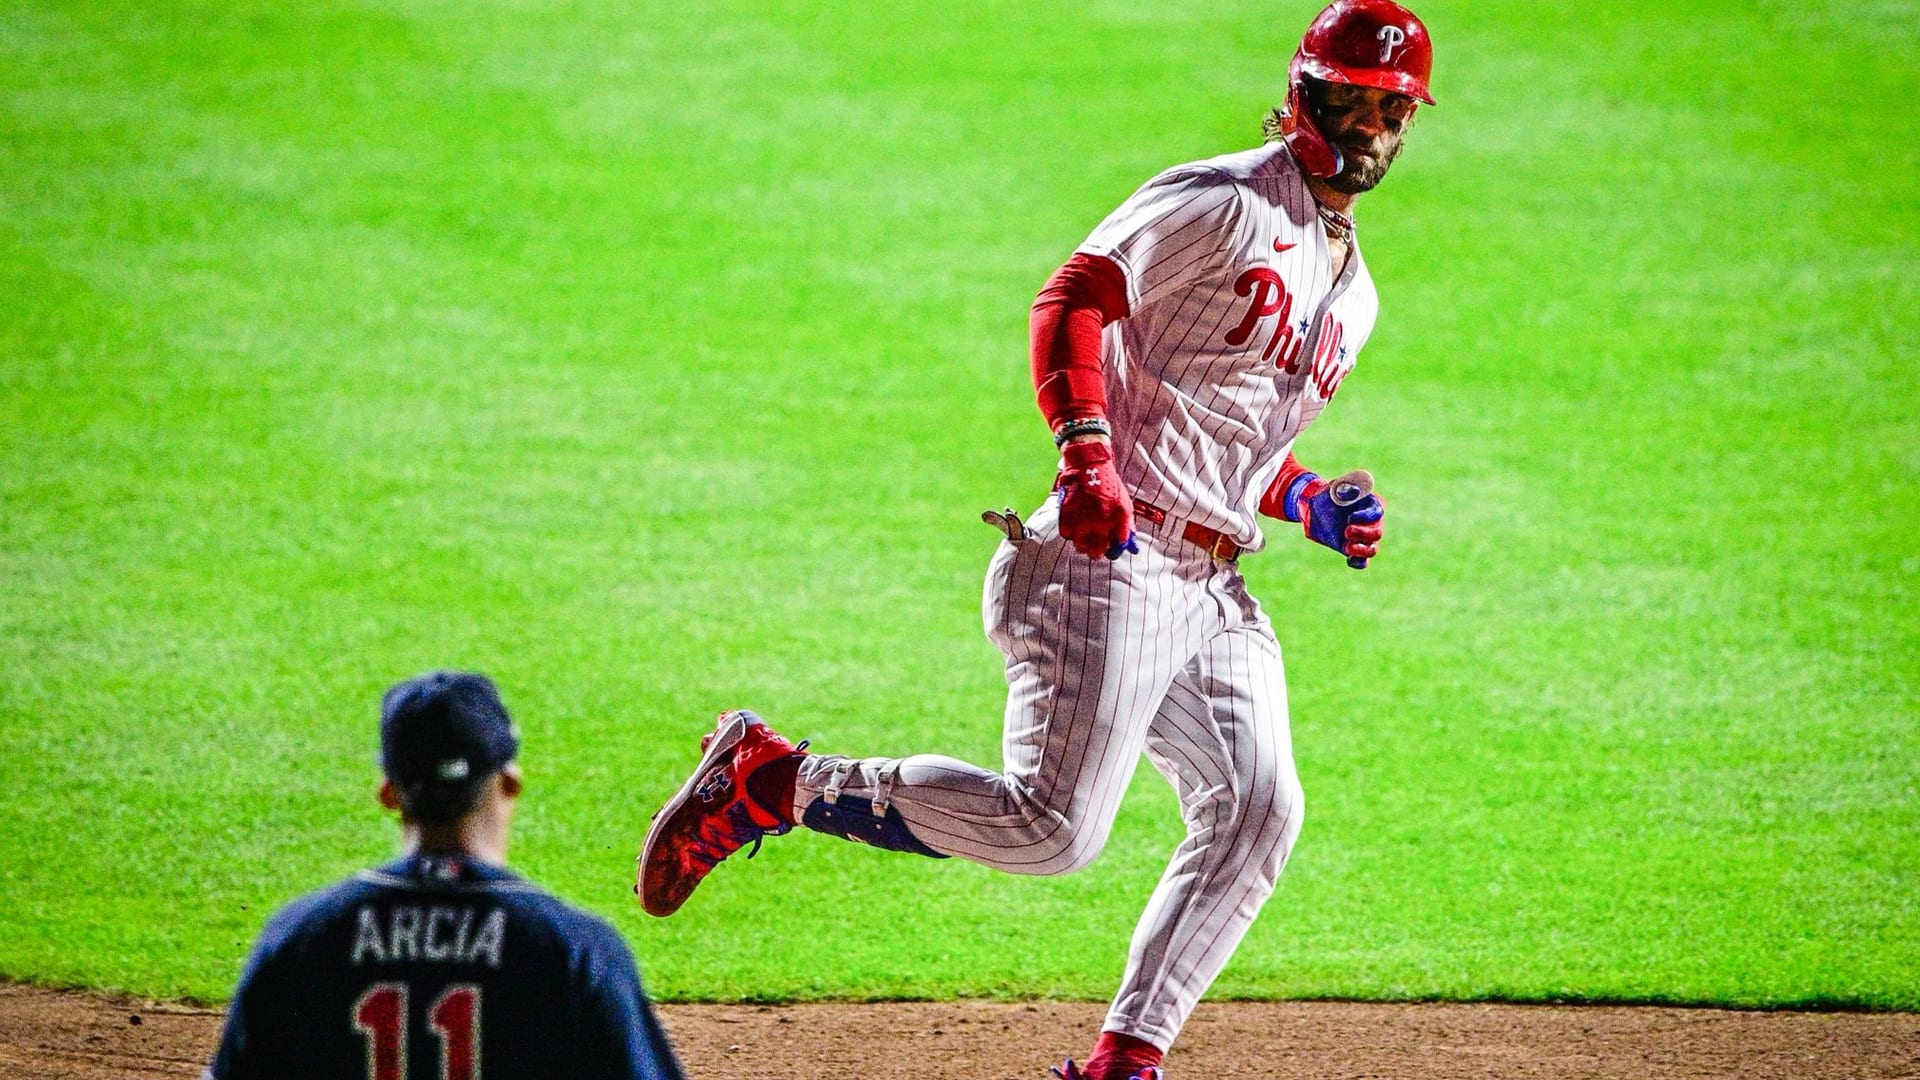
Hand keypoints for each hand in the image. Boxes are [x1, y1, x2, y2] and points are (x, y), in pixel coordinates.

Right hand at [1055, 440, 1137, 559]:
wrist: (1089, 463)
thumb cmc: (1108, 483)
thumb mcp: (1124, 503)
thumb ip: (1127, 526)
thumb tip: (1132, 547)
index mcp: (1120, 517)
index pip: (1119, 545)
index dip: (1115, 551)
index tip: (1111, 551)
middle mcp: (1102, 520)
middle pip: (1098, 551)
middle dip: (1097, 551)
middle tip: (1095, 548)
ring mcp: (1084, 517)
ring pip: (1081, 546)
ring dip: (1082, 544)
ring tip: (1083, 538)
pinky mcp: (1068, 513)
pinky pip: (1066, 534)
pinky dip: (1069, 533)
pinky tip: (1073, 526)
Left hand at [1274, 472, 1382, 568]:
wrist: (1315, 508)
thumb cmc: (1329, 495)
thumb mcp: (1335, 488)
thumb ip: (1344, 490)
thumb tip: (1352, 491)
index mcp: (1371, 505)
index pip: (1376, 513)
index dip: (1365, 516)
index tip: (1349, 517)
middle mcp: (1372, 523)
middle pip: (1377, 533)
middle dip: (1363, 534)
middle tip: (1346, 530)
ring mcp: (1363, 539)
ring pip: (1372, 549)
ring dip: (1362, 550)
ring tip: (1348, 547)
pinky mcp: (1354, 550)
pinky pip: (1362, 562)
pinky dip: (1358, 563)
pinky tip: (1349, 560)